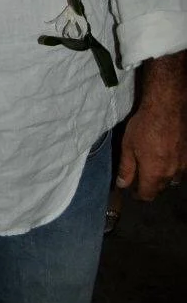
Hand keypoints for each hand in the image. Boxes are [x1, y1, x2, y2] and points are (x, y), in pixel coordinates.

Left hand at [116, 53, 186, 200]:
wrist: (167, 107)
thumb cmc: (144, 126)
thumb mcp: (128, 146)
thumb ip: (126, 168)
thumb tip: (122, 184)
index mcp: (155, 174)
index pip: (147, 195)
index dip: (138, 194)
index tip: (131, 190)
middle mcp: (172, 173)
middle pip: (160, 188)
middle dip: (150, 185)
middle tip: (140, 176)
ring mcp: (183, 164)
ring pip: (172, 179)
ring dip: (162, 176)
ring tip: (153, 166)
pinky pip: (180, 167)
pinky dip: (172, 166)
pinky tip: (165, 155)